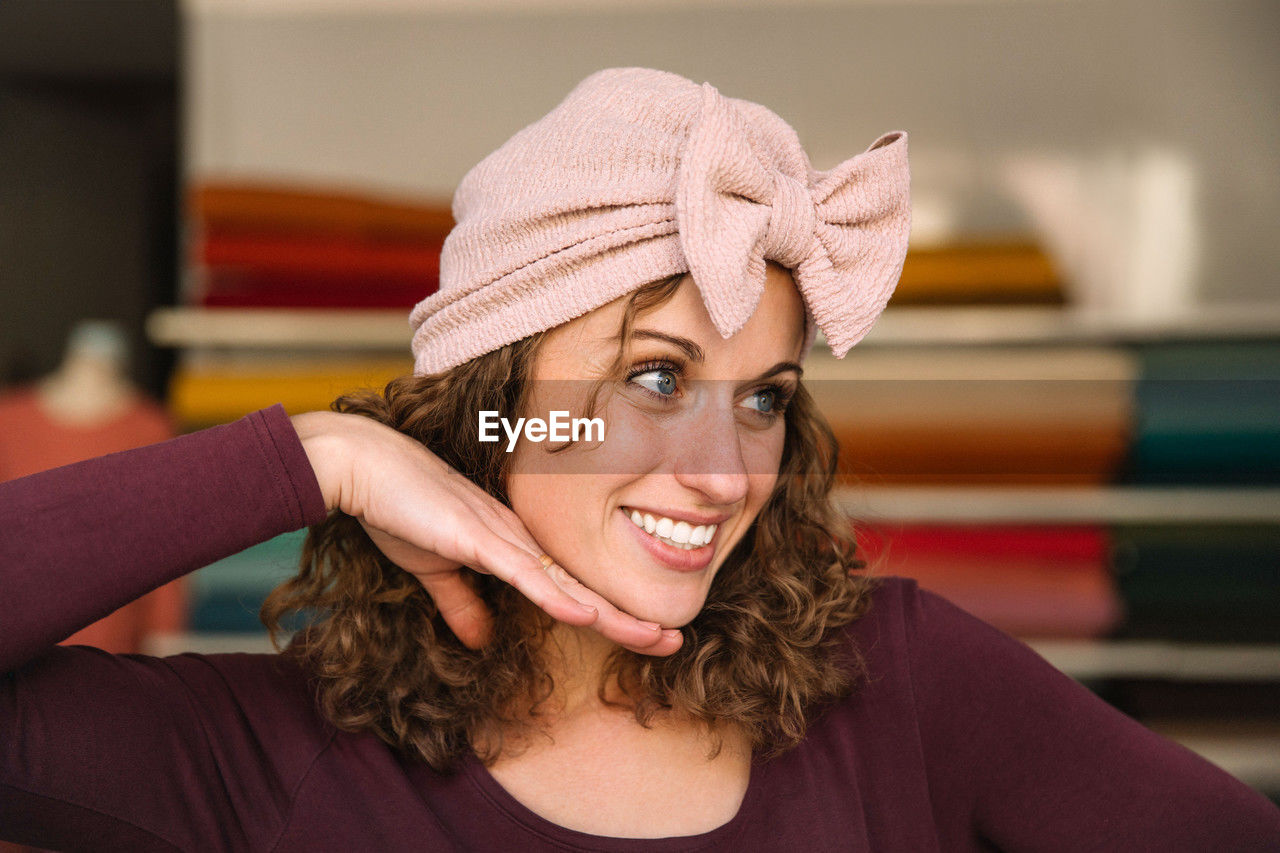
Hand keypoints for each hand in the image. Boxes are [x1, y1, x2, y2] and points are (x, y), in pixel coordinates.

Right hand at [291, 411, 682, 654]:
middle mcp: (520, 540)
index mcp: (512, 547)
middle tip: (673, 643)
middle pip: (584, 587)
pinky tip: (588, 616)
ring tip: (655, 637)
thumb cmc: (397, 509)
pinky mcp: (478, 537)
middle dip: (630, 618)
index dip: (608, 615)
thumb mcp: (433, 570)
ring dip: (612, 615)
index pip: (570, 588)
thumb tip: (480, 640)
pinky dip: (557, 596)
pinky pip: (525, 573)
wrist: (364, 466)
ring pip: (568, 584)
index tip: (644, 638)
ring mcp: (503, 537)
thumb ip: (461, 604)